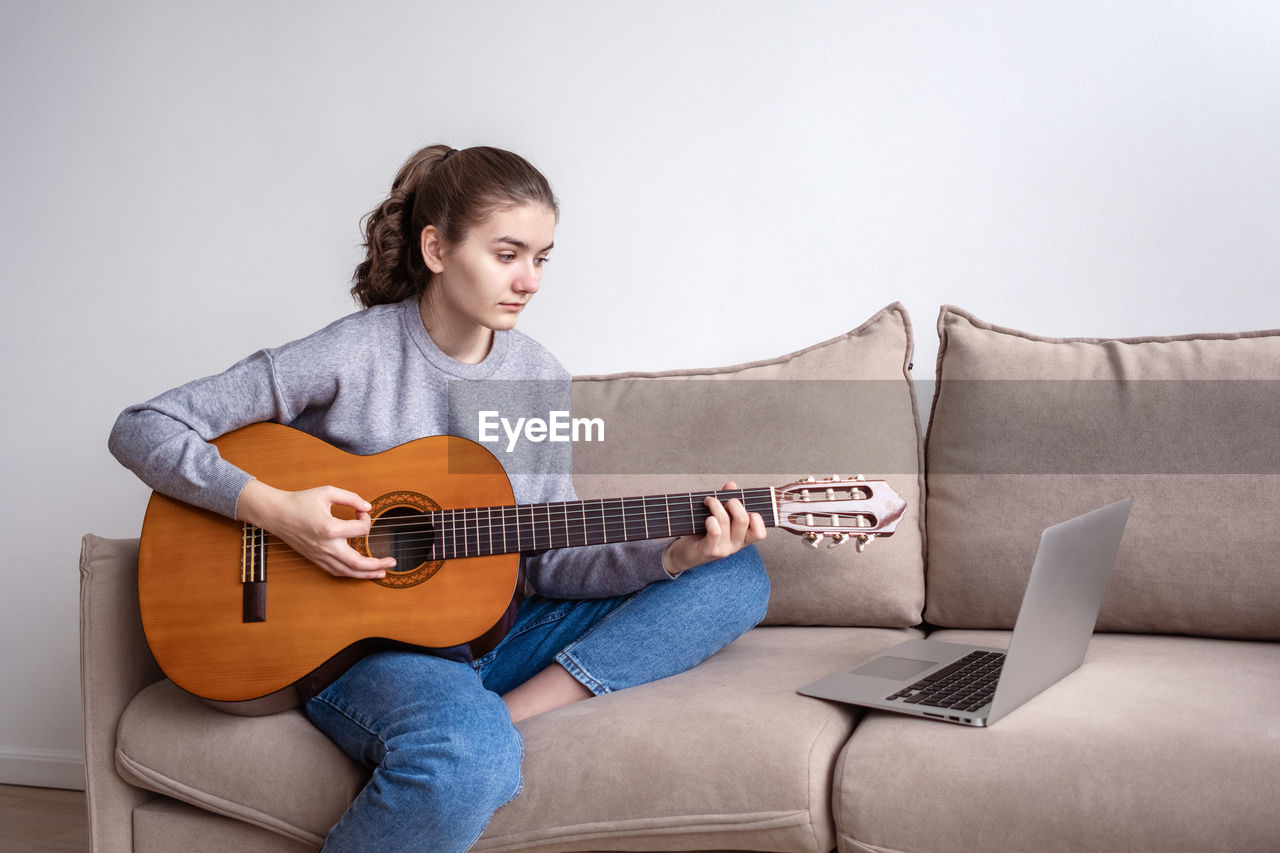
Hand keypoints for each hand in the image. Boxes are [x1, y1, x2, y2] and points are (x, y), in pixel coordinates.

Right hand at [236, 479, 395, 578]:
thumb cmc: (301, 500)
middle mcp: (325, 545)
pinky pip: (336, 571)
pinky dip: (351, 573)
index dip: (367, 519)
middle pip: (356, 562)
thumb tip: (369, 507)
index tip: (362, 512)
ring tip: (382, 572)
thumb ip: (351, 497)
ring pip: (347, 571)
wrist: (276, 513)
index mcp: (329, 528)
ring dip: (366, 574)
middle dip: (377, 564)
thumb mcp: (327, 492)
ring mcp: (320, 555)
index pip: (361, 530)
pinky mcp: (315, 559)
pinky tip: (361, 572)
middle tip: (392, 561)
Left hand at [662, 481, 766, 575]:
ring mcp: (724, 549)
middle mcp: (736, 545)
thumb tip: (731, 485)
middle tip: (722, 501)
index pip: (760, 533)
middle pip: (743, 519)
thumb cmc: (703, 532)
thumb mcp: (719, 516)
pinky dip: (710, 520)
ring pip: (725, 521)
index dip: (755, 517)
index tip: (742, 508)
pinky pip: (714, 531)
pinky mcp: (710, 551)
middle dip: (733, 502)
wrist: (685, 553)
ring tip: (708, 501)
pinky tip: (706, 517)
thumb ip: (727, 501)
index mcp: (743, 538)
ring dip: (715, 505)